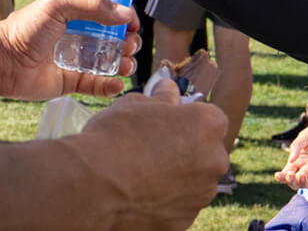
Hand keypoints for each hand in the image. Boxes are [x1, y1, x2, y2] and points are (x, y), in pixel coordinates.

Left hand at [0, 0, 140, 99]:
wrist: (2, 60)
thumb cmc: (24, 29)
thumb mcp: (58, 5)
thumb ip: (92, 5)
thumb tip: (125, 14)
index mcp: (75, 15)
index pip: (108, 15)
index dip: (124, 19)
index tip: (133, 24)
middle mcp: (78, 36)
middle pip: (114, 40)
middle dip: (128, 42)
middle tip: (129, 45)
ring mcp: (76, 60)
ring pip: (110, 63)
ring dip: (124, 63)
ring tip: (125, 64)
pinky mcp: (71, 82)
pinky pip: (97, 85)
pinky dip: (111, 86)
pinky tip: (116, 83)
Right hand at [71, 78, 228, 225]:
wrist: (92, 186)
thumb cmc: (114, 137)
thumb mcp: (134, 104)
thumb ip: (160, 98)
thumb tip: (168, 90)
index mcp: (208, 125)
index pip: (207, 118)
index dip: (184, 120)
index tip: (164, 123)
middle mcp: (214, 161)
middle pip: (205, 152)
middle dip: (184, 150)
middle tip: (149, 149)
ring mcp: (201, 195)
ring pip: (193, 181)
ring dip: (175, 177)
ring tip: (139, 174)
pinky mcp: (184, 221)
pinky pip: (178, 206)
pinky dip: (164, 201)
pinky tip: (137, 194)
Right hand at [275, 117, 307, 191]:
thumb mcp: (306, 135)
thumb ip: (297, 146)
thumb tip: (290, 161)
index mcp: (299, 159)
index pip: (288, 173)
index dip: (282, 177)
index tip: (278, 175)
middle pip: (297, 183)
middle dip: (292, 183)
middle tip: (292, 175)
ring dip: (304, 185)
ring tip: (303, 175)